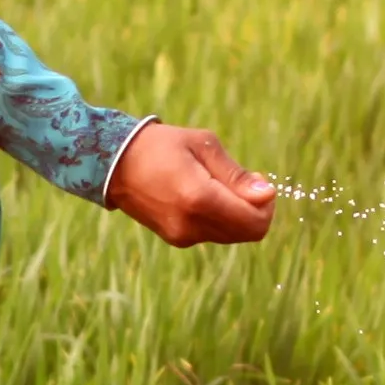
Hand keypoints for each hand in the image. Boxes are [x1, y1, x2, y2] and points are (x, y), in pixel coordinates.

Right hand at [108, 122, 279, 245]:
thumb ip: (237, 175)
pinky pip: (213, 234)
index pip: (254, 221)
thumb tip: (269, 195)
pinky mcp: (176, 239)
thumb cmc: (162, 145)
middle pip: (248, 233)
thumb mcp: (204, 146)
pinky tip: (205, 194)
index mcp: (199, 198)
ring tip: (220, 185)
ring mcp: (182, 235)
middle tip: (245, 182)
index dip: (266, 205)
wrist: (114, 163)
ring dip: (238, 214)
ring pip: (232, 235)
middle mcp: (191, 224)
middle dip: (256, 209)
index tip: (258, 181)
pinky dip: (220, 218)